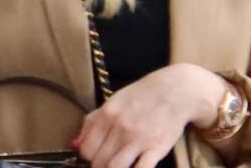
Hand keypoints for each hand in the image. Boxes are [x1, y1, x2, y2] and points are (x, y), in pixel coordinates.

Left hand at [73, 64, 224, 167]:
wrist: (176, 90)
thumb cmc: (143, 95)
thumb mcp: (114, 101)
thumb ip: (93, 121)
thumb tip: (74, 143)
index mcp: (107, 114)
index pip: (86, 148)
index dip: (87, 158)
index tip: (94, 158)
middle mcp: (120, 127)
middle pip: (98, 161)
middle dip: (98, 167)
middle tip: (105, 163)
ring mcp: (138, 139)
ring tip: (117, 166)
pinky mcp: (156, 148)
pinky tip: (132, 167)